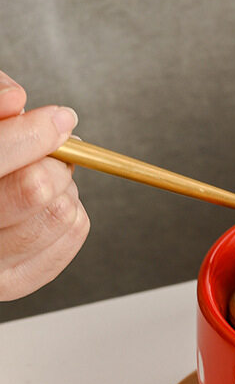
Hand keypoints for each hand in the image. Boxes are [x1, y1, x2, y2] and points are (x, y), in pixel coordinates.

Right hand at [0, 71, 88, 299]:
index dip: (35, 133)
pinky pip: (73, 234)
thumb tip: (17, 99)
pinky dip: (72, 210)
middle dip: (52, 160)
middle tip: (47, 152)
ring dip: (65, 186)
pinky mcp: (12, 284)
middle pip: (36, 188)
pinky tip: (48, 203)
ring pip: (62, 214)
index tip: (60, 118)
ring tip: (42, 177)